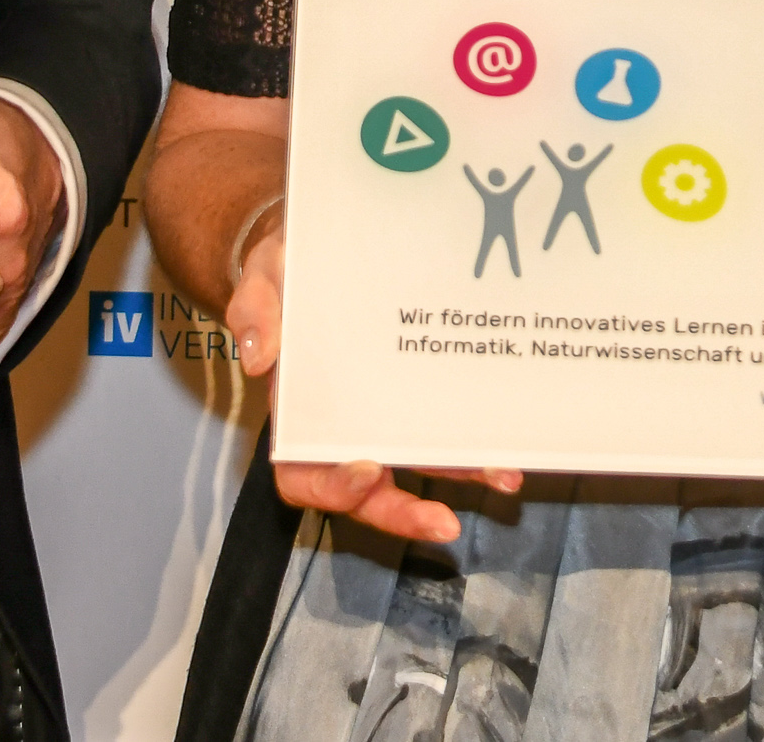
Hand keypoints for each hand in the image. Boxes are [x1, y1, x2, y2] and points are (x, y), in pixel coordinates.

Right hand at [220, 211, 519, 544]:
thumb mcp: (265, 273)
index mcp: (297, 408)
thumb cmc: (290, 267)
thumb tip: (258, 358)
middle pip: (368, 490)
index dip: (331, 487)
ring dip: (459, 475)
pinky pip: (445, 423)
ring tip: (504, 476)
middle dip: (404, 512)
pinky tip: (510, 434)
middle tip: (444, 522)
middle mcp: (342, 422)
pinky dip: (475, 437)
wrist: (327, 241)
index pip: (302, 472)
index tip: (367, 472)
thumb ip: (254, 308)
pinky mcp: (420, 389)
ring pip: (418, 463)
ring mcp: (385, 410)